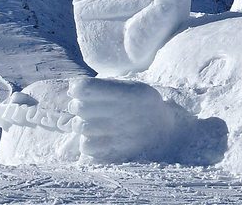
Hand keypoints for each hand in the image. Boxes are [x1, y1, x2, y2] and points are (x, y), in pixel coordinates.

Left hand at [68, 77, 226, 164]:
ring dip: (82, 123)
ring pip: (81, 128)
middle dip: (78, 105)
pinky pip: (87, 147)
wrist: (168, 134)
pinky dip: (88, 141)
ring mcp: (122, 137)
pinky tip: (99, 136)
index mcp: (133, 93)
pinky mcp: (117, 155)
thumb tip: (73, 87)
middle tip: (85, 105)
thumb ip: (106, 86)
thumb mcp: (133, 88)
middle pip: (81, 107)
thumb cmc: (143, 106)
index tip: (77, 88)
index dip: (77, 87)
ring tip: (93, 121)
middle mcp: (128, 114)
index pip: (87, 88)